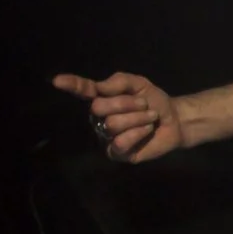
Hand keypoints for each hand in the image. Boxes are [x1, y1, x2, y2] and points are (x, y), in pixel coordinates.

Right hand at [51, 71, 182, 163]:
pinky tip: (147, 130)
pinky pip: (120, 142)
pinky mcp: (117, 153)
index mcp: (102, 99)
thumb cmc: (154, 102)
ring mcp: (106, 137)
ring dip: (138, 117)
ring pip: (112, 124)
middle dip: (126, 103)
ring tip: (150, 117)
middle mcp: (99, 118)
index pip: (84, 91)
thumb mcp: (139, 84)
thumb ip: (120, 81)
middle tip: (144, 104)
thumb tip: (99, 86)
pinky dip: (137, 133)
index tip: (57, 80)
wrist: (175, 120)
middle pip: (99, 107)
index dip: (72, 85)